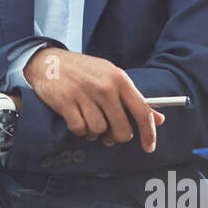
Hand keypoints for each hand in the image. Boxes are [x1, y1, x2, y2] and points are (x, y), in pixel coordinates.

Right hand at [23, 47, 163, 151]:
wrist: (49, 60)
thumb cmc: (83, 71)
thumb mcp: (110, 76)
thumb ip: (132, 99)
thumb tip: (158, 120)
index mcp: (119, 79)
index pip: (142, 111)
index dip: (149, 133)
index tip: (149, 147)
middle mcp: (104, 87)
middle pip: (122, 129)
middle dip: (116, 136)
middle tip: (109, 133)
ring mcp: (84, 94)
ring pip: (99, 131)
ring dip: (94, 132)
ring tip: (89, 121)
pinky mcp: (66, 102)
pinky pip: (80, 129)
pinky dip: (80, 130)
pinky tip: (77, 119)